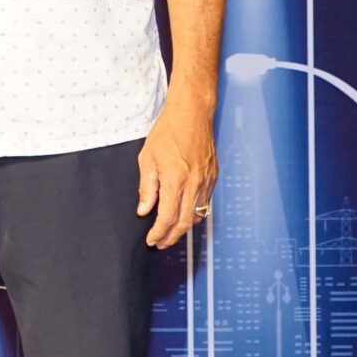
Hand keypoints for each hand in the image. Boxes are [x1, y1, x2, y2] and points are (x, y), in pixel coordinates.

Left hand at [137, 97, 217, 248]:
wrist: (192, 114)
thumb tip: (144, 209)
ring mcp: (206, 181)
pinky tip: (184, 214)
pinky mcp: (213, 177)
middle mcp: (194, 184)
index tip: (151, 240)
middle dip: (172, 237)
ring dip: (184, 228)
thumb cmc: (168, 131)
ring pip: (197, 215)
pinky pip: (205, 203)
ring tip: (170, 232)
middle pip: (185, 223)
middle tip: (161, 243)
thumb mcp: (147, 158)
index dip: (159, 233)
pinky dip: (194, 214)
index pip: (167, 217)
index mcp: (175, 180)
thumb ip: (147, 187)